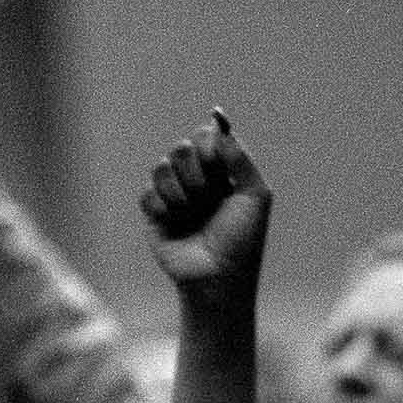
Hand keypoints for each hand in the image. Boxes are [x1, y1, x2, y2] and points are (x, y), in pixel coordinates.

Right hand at [139, 111, 272, 303]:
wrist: (218, 278)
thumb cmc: (243, 241)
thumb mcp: (256, 195)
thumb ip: (241, 158)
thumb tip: (219, 124)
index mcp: (220, 173)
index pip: (205, 138)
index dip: (208, 145)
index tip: (216, 163)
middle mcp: (195, 181)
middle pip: (181, 148)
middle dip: (195, 171)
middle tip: (208, 196)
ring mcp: (173, 196)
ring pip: (161, 167)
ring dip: (179, 190)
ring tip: (192, 213)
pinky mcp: (154, 215)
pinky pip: (147, 194)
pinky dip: (163, 207)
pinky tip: (175, 222)